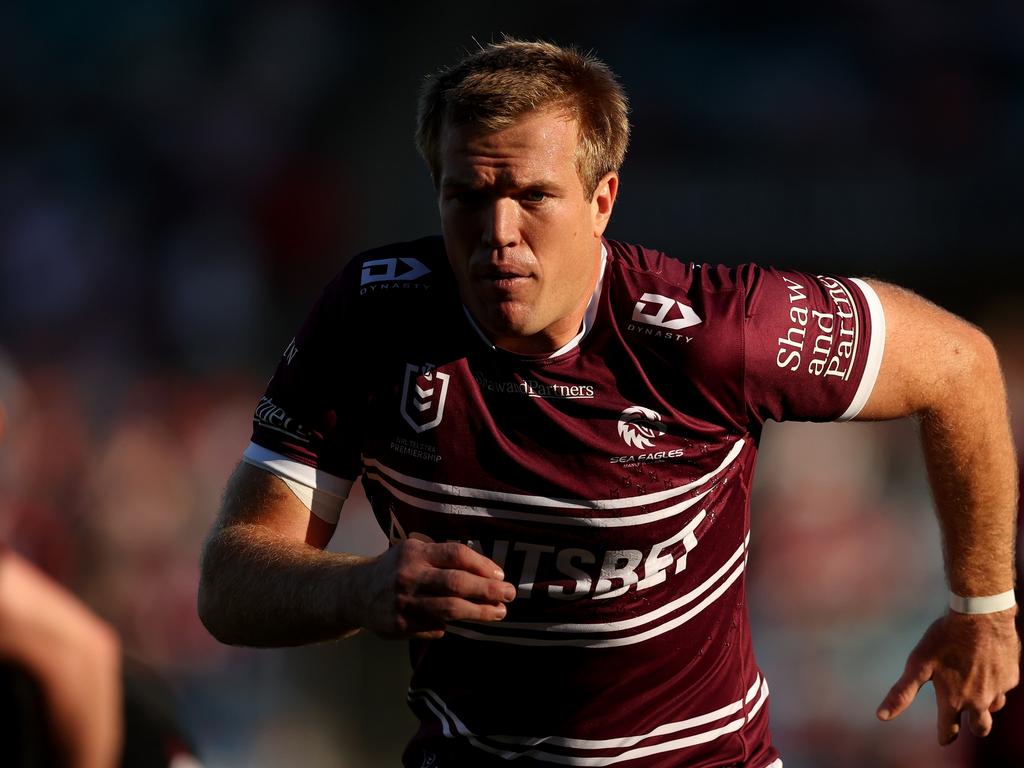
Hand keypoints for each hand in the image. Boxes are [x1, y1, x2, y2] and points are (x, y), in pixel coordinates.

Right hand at [358, 539, 515, 638]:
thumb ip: (444, 559)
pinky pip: (436, 628)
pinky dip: (451, 625)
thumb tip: (488, 573)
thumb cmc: (397, 569)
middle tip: (509, 594)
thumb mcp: (415, 553)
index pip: (456, 554)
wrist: (355, 592)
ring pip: (450, 610)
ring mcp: (403, 602)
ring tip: (498, 612)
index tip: (500, 575)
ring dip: (479, 613)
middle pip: (456, 583)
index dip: (482, 565)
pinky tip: (461, 623)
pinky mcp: (400, 626)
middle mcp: (408, 576)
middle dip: (487, 590)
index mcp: (414, 553)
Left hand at [877, 605, 1020, 743]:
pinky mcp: (1012, 676)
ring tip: (977, 696)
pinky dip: (996, 683)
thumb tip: (881, 716)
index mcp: (955, 700)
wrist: (980, 615)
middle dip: (973, 728)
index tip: (942, 739)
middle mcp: (979, 701)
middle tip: (966, 724)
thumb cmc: (944, 638)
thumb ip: (902, 692)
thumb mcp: (917, 664)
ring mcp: (998, 689)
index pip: (949, 731)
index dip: (944, 736)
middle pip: (981, 729)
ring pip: (995, 708)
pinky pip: (1004, 687)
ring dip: (986, 706)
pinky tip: (988, 670)